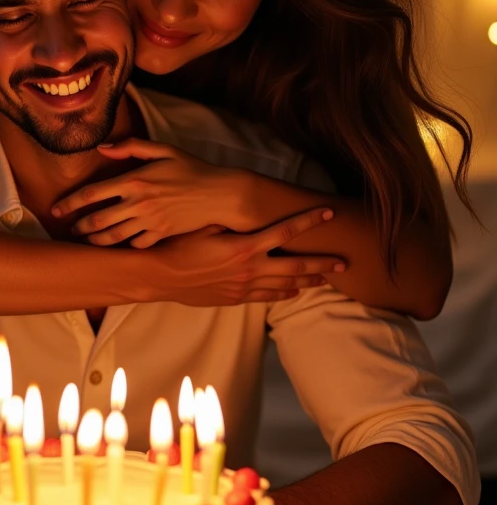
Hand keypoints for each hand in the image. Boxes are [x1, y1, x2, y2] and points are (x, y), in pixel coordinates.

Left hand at [52, 138, 241, 246]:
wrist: (220, 194)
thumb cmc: (192, 168)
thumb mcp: (163, 150)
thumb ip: (131, 146)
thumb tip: (103, 149)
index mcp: (135, 180)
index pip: (92, 194)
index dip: (70, 203)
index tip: (56, 209)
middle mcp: (139, 203)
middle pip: (98, 220)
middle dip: (79, 227)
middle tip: (71, 229)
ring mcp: (150, 222)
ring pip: (113, 238)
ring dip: (95, 241)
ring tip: (86, 241)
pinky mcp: (162, 235)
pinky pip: (136, 245)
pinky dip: (124, 247)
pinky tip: (117, 246)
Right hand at [150, 210, 344, 306]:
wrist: (160, 276)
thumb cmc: (177, 246)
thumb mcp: (203, 224)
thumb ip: (228, 217)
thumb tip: (246, 206)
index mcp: (244, 246)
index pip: (284, 231)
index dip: (308, 220)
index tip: (328, 212)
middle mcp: (249, 269)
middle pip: (295, 266)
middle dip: (321, 263)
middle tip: (343, 262)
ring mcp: (244, 287)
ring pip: (285, 285)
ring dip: (308, 281)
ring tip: (327, 278)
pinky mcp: (235, 298)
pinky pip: (267, 297)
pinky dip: (284, 293)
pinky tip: (295, 291)